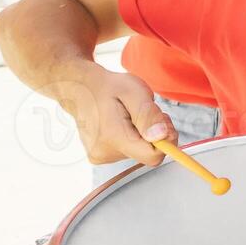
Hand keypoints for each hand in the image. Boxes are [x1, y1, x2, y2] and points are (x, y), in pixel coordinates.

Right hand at [55, 66, 172, 165]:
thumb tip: (161, 136)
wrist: (80, 89)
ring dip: (143, 133)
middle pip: (148, 153)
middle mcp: (105, 153)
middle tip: (145, 111)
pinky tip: (122, 122)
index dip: (165, 140)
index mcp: (114, 138)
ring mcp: (101, 157)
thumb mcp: (135, 92)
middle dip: (154, 133)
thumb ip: (148, 115)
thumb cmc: (109, 88)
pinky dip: (132, 136)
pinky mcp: (100, 156)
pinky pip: (129, 150)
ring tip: (130, 114)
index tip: (162, 121)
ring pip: (139, 151)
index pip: (153, 156)